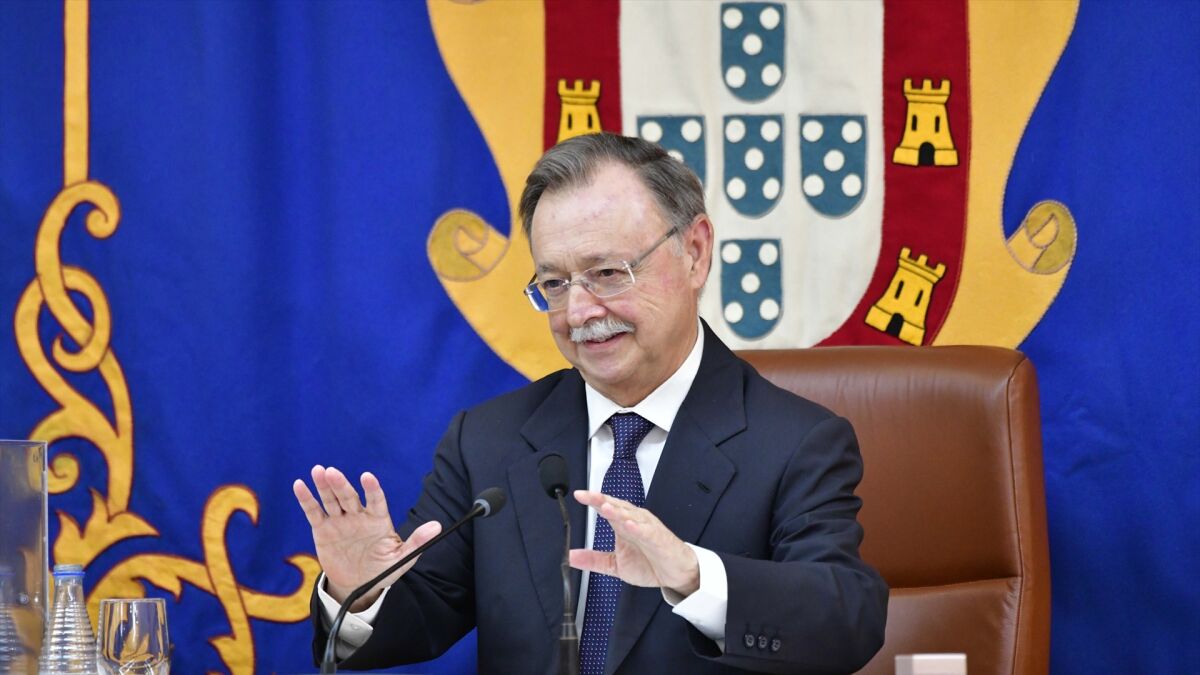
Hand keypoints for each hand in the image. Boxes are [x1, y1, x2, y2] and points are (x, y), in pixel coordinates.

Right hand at [293, 465, 440, 610]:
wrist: (358, 585)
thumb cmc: (382, 570)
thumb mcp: (401, 559)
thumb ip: (417, 542)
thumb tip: (437, 526)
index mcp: (378, 520)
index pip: (376, 500)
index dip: (372, 489)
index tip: (367, 477)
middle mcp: (358, 516)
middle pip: (348, 497)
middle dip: (341, 485)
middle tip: (332, 472)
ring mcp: (340, 521)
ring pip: (331, 500)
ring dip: (324, 486)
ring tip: (318, 471)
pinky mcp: (323, 529)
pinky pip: (314, 512)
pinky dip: (306, 499)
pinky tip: (300, 485)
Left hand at [568, 490, 698, 596]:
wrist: (675, 574)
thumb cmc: (649, 563)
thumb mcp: (614, 564)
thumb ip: (593, 560)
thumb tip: (570, 556)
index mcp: (622, 525)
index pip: (606, 508)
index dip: (593, 501)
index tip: (578, 495)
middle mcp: (634, 522)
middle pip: (617, 506)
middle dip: (602, 500)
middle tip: (588, 496)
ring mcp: (647, 528)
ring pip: (631, 515)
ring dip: (618, 511)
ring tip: (605, 507)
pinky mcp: (659, 539)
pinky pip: (648, 532)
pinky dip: (639, 528)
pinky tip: (629, 525)